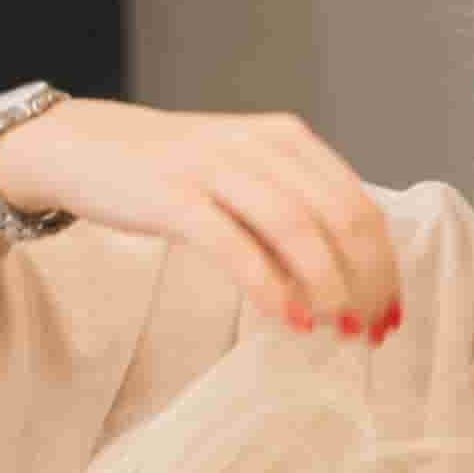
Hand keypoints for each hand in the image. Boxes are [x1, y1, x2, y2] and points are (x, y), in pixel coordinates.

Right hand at [0, 99, 406, 340]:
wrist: (82, 147)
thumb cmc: (173, 175)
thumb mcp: (245, 180)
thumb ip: (294, 216)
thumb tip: (352, 284)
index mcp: (288, 139)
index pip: (359, 205)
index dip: (385, 266)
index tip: (391, 314)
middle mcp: (258, 145)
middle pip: (339, 218)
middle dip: (366, 282)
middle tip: (370, 333)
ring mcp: (214, 166)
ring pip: (296, 228)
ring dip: (329, 286)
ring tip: (338, 331)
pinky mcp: (173, 195)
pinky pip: (234, 244)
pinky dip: (269, 286)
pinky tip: (290, 320)